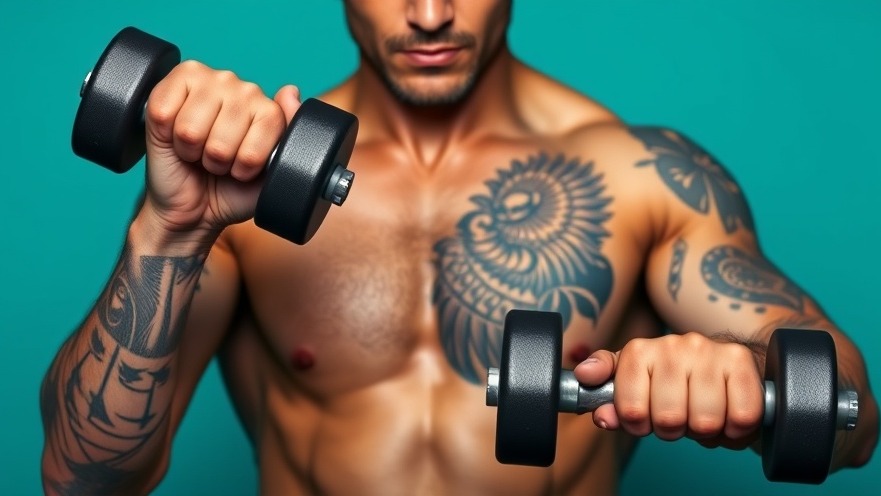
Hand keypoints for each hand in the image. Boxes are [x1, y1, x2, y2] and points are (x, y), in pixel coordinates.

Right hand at [141, 60, 301, 238]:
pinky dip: (169, 140)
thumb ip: (291, 130)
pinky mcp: (162, 91)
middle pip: (228, 127)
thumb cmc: (233, 191)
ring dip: (194, 151)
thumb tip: (290, 91)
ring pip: (193, 127)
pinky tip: (176, 142)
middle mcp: (233, 84)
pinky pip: (164, 115)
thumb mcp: (273, 172)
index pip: (267, 121)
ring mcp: (198, 82)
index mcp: (262, 102)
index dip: (252, 157)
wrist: (195, 211)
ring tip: (198, 154)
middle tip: (218, 162)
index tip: (244, 166)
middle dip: (221, 157)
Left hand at [574, 333, 763, 448]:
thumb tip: (597, 406)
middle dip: (674, 430)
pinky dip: (736, 429)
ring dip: (707, 431)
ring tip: (704, 415)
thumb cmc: (674, 385)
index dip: (638, 425)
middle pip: (669, 419)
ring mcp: (708, 349)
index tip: (644, 421)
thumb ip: (610, 401)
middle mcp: (672, 344)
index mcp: (638, 352)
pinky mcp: (740, 360)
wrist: (724, 366)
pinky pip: (741, 416)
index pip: (630, 410)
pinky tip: (729, 414)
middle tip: (680, 418)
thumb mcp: (635, 390)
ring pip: (705, 421)